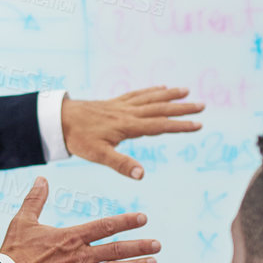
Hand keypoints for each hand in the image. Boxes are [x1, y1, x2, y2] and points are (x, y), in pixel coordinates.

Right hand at [0, 179, 158, 262]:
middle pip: (117, 249)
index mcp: (71, 237)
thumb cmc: (15, 251)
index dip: (126, 221)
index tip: (143, 218)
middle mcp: (81, 256)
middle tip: (157, 245)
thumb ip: (35, 200)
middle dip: (139, 246)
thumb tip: (41, 179)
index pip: (105, 226)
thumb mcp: (23, 221)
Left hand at [61, 87, 204, 179]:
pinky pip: (138, 94)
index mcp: (128, 126)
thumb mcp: (98, 155)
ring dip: (170, 95)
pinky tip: (161, 88)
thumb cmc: (78, 138)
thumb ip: (121, 164)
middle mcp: (128, 113)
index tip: (199, 125)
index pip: (160, 126)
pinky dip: (152, 91)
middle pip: (160, 108)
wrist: (59, 119)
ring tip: (186, 91)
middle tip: (203, 106)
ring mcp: (122, 106)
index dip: (180, 126)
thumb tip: (143, 174)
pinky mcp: (114, 103)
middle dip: (182, 108)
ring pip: (151, 98)